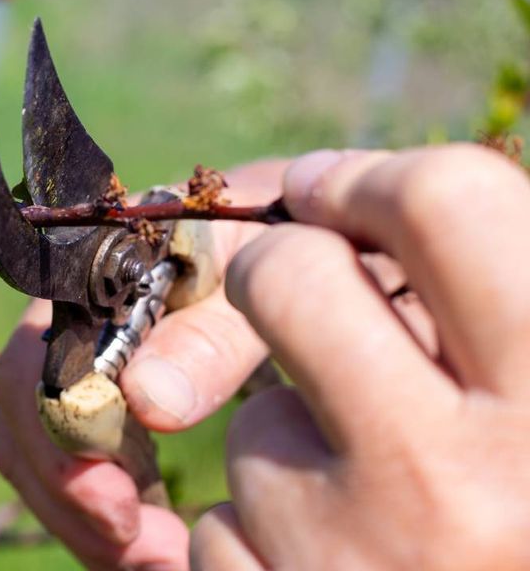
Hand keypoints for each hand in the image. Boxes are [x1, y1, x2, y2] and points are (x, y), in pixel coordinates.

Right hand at [0, 160, 286, 569]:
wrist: (299, 231)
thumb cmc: (279, 238)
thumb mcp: (259, 273)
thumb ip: (212, 331)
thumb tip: (147, 403)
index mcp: (86, 278)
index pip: (32, 366)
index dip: (60, 443)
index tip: (121, 508)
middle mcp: (63, 321)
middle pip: (22, 421)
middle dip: (70, 498)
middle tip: (148, 554)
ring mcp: (77, 364)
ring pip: (37, 454)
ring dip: (84, 518)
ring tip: (162, 560)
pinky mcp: (103, 404)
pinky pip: (72, 467)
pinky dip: (101, 517)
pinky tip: (158, 542)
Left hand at [192, 144, 529, 570]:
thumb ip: (495, 316)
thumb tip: (353, 216)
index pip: (448, 199)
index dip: (376, 181)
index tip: (337, 196)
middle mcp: (468, 486)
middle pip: (290, 277)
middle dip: (278, 273)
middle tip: (299, 293)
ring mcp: (358, 565)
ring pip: (254, 421)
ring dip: (298, 445)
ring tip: (392, 520)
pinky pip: (219, 532)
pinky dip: (266, 545)